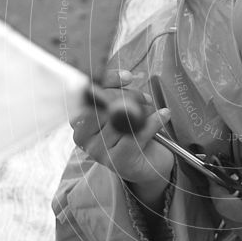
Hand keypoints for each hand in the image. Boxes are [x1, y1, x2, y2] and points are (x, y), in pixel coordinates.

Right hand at [70, 70, 173, 207]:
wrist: (148, 164)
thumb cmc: (131, 131)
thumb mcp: (120, 107)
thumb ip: (116, 92)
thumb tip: (125, 78)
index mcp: (78, 120)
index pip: (86, 94)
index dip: (107, 82)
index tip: (127, 77)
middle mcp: (82, 137)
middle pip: (104, 104)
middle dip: (129, 97)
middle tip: (144, 98)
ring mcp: (98, 151)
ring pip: (121, 118)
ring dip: (143, 111)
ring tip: (151, 111)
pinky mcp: (117, 161)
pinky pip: (137, 133)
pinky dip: (154, 121)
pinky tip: (164, 115)